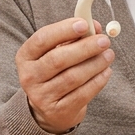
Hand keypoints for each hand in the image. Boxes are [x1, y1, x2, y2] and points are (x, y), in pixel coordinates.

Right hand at [17, 18, 114, 133]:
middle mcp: (29, 77)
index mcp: (26, 56)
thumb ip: (74, 37)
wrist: (49, 108)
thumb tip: (94, 26)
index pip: (42, 39)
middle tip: (104, 41)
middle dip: (85, 48)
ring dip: (95, 64)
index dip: (63, 30)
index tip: (84, 24)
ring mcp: (42, 96)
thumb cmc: (55, 72)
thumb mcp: (57, 51)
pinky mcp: (58, 111)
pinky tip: (106, 71)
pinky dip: (97, 81)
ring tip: (109, 55)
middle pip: (58, 59)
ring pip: (72, 77)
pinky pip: (82, 94)